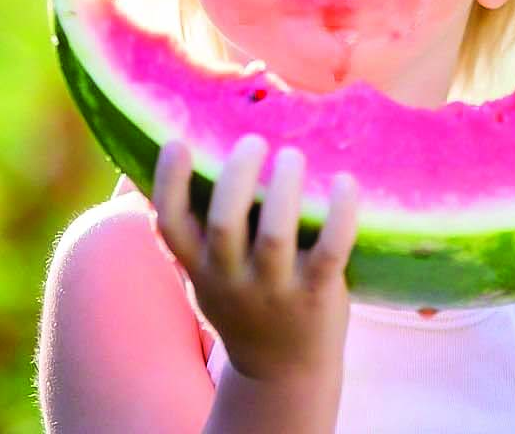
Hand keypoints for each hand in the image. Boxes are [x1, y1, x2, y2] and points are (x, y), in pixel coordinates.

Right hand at [150, 134, 359, 384]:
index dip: (169, 183)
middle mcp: (232, 281)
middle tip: (254, 142)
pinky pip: (331, 248)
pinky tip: (345, 182)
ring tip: (292, 155)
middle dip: (237, 176)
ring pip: (275, 234)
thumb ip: (203, 235)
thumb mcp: (211, 279)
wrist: (284, 373)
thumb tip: (199, 158)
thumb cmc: (248, 306)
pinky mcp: (318, 294)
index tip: (177, 141)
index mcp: (201, 270)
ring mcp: (276, 290)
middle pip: (225, 223)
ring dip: (285, 188)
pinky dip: (340, 213)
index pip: (171, 225)